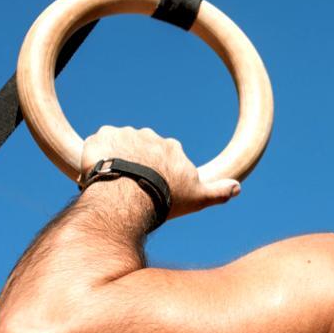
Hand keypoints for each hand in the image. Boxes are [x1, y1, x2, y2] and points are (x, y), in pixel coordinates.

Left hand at [79, 126, 240, 219]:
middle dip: (134, 162)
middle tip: (128, 185)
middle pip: (140, 148)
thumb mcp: (198, 198)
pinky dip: (95, 155)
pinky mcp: (103, 136)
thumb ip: (218, 192)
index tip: (150, 185)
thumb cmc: (164, 198)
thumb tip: (238, 187)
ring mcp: (126, 134)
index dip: (156, 170)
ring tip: (110, 182)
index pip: (164, 154)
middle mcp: (151, 135)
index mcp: (172, 147)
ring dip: (114, 158)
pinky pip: (97, 143)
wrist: (130, 195)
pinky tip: (96, 172)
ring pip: (118, 145)